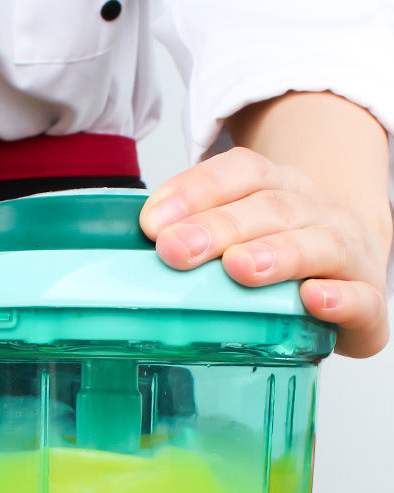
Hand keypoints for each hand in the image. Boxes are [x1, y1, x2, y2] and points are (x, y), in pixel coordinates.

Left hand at [139, 146, 391, 358]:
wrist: (354, 265)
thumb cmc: (282, 251)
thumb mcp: (239, 229)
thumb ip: (196, 232)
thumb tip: (144, 242)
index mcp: (278, 187)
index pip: (240, 171)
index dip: (196, 190)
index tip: (152, 222)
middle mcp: (315, 210)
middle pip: (270, 207)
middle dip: (220, 227)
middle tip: (177, 250)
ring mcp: (347, 251)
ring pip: (317, 243)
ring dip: (276, 254)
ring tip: (239, 268)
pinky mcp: (368, 297)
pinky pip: (363, 295)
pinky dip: (341, 298)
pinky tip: (314, 299)